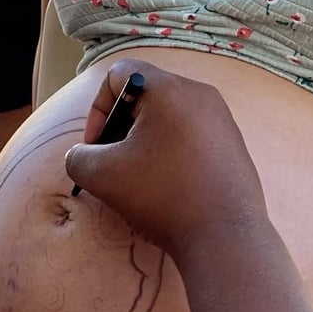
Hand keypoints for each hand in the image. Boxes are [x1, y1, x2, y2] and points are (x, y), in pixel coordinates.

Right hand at [65, 59, 266, 258]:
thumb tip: (84, 155)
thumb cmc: (162, 197)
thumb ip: (78, 157)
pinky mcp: (234, 144)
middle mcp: (201, 94)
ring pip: (169, 117)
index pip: (119, 73)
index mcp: (169, 89)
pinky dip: (172, 154)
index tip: (98, 146)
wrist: (224, 237)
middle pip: (146, 95)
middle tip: (116, 163)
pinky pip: (192, 135)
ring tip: (142, 178)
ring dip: (146, 143)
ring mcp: (222, 119)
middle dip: (121, 127)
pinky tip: (170, 187)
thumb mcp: (101, 176)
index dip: (98, 108)